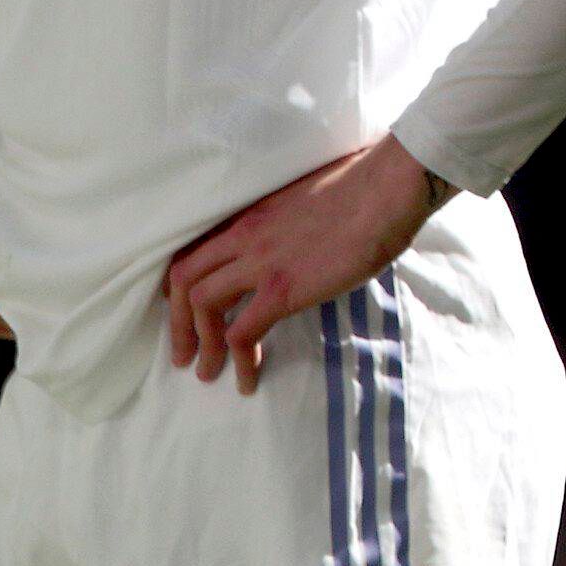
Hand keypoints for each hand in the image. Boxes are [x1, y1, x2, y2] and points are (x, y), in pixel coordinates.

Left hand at [162, 136, 449, 393]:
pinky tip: (247, 379)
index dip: (178, 284)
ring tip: (206, 373)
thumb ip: (283, 225)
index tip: (180, 308)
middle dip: (178, 322)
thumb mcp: (303, 202)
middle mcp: (242, 237)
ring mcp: (259, 262)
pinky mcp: (282, 288)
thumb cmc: (360, 188)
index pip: (192, 250)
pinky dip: (239, 359)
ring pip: (202, 305)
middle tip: (181, 353)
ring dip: (201, 344)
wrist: (386, 187)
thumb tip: (294, 245)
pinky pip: (243, 331)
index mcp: (247, 215)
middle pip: (184, 280)